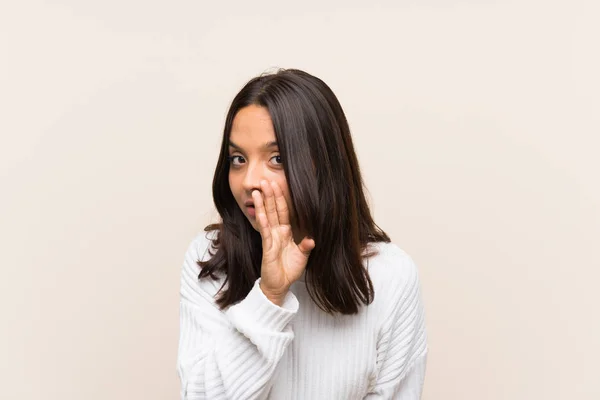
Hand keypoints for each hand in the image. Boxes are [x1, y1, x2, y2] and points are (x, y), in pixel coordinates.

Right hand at [253, 180, 315, 304]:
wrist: (279, 285)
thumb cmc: (289, 270)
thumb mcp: (302, 256)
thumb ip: (306, 246)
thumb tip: (312, 239)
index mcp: (285, 232)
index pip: (283, 212)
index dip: (281, 198)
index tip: (278, 184)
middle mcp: (277, 232)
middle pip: (273, 210)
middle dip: (270, 195)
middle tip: (265, 180)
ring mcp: (271, 238)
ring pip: (266, 217)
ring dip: (263, 203)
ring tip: (258, 190)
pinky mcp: (267, 246)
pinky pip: (265, 230)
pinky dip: (263, 220)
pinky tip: (260, 210)